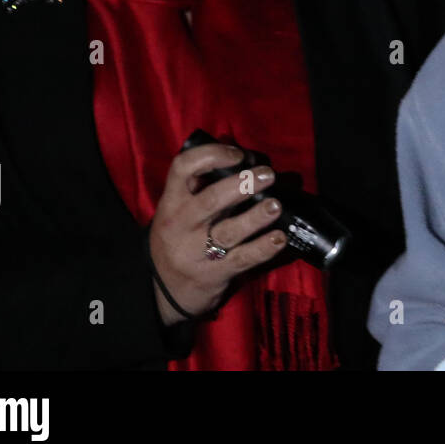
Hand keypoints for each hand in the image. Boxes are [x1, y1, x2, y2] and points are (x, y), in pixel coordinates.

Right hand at [148, 143, 288, 326]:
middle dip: (242, 185)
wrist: (165, 288)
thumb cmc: (180, 236)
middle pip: (211, 201)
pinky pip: (244, 258)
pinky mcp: (217, 273)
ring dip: (256, 217)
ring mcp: (198, 251)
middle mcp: (183, 224)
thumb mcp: (178, 209)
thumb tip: (245, 157)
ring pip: (229, 232)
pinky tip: (279, 238)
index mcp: (172, 202)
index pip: (182, 168)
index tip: (237, 155)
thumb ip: (201, 184)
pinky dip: (264, 248)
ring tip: (275, 205)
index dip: (211, 155)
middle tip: (267, 174)